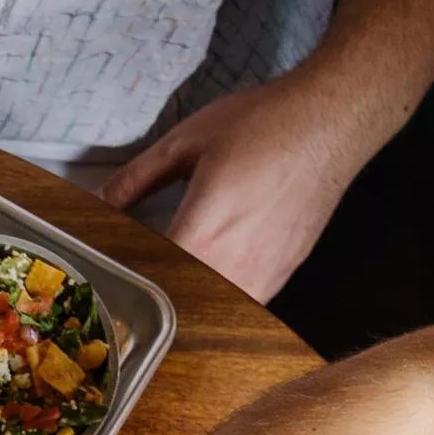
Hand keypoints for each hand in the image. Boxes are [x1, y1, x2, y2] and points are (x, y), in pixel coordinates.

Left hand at [102, 68, 394, 300]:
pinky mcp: (284, 272)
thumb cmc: (264, 125)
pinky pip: (246, 303)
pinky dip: (224, 300)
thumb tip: (101, 201)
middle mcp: (234, 267)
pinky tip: (213, 282)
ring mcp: (264, 275)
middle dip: (155, 304)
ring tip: (172, 292)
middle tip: (135, 290)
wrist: (331, 120)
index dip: (125, 286)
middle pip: (182, 311)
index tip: (109, 280)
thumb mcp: (185, 143)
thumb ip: (136, 178)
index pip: (150, 285)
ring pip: (216, 314)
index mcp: (201, 238)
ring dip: (192, 308)